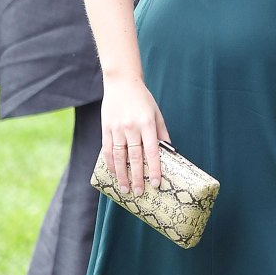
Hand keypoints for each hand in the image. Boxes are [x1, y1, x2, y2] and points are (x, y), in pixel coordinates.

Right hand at [101, 75, 171, 194]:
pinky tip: (114, 174)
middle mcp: (131, 127)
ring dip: (122, 175)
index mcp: (147, 124)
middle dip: (137, 177)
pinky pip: (107, 149)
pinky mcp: (106, 128)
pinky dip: (110, 164)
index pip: (152, 152)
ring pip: (119, 156)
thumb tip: (169, 153)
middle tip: (140, 192)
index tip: (156, 184)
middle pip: (134, 157)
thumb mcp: (157, 114)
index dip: (154, 169)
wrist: (122, 82)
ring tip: (125, 189)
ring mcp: (117, 128)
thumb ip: (162, 134)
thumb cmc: (143, 99)